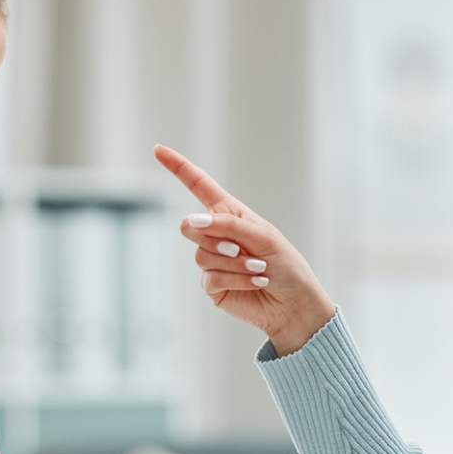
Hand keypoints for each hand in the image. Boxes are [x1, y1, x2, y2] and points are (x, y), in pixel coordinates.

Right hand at [154, 144, 335, 355]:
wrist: (294, 304)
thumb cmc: (286, 265)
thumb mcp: (263, 236)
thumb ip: (227, 225)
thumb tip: (192, 221)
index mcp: (230, 213)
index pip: (198, 185)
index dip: (178, 167)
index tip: (158, 149)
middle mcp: (217, 234)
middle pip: (189, 226)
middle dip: (213, 237)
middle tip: (239, 248)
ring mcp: (212, 261)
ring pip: (201, 255)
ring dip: (233, 263)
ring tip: (258, 269)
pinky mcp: (212, 285)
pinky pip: (210, 277)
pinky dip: (236, 279)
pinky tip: (256, 282)